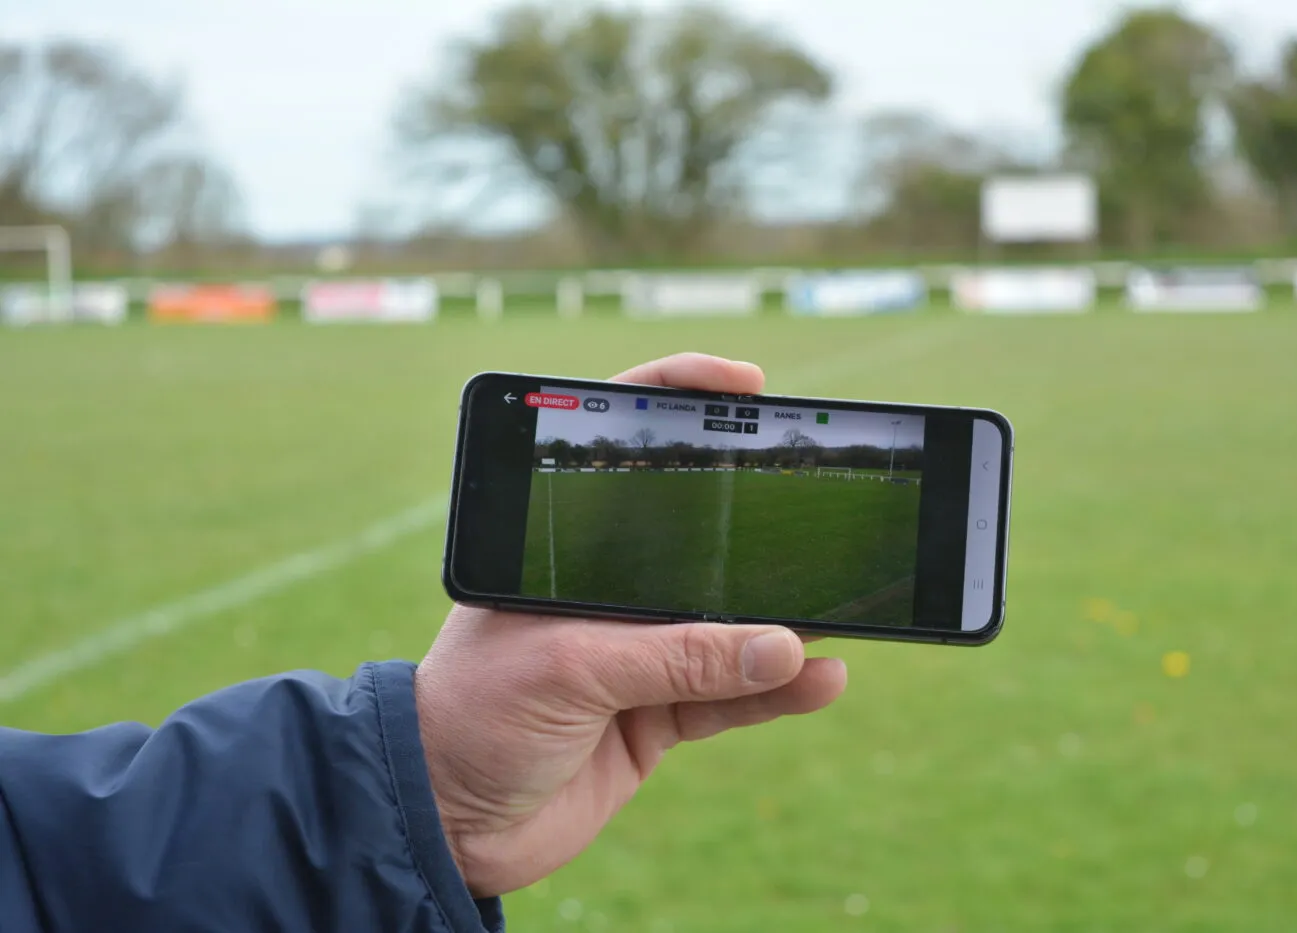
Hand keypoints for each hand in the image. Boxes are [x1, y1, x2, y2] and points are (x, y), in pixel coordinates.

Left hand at [414, 353, 847, 896]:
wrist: (444, 823)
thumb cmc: (472, 717)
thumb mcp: (571, 669)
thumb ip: (679, 658)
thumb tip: (783, 646)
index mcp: (562, 546)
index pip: (622, 444)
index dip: (681, 399)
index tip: (747, 385)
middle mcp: (605, 589)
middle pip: (696, 539)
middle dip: (759, 524)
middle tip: (822, 508)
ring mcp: (636, 653)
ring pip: (727, 626)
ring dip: (783, 624)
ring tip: (840, 614)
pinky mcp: (656, 715)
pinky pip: (731, 696)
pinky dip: (777, 690)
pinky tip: (822, 680)